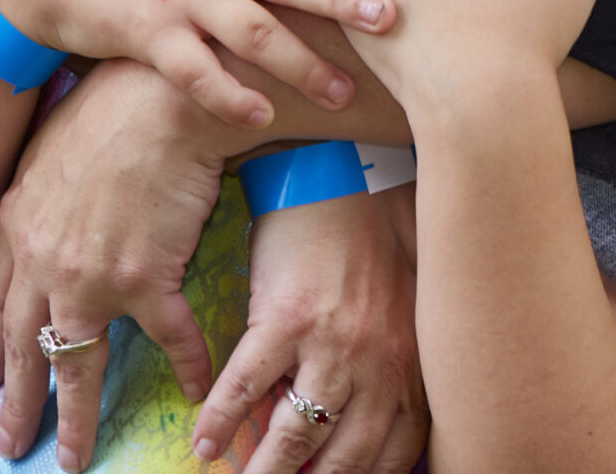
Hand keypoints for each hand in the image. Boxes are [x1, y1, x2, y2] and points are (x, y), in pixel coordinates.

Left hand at [0, 61, 237, 469]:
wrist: (163, 96)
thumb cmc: (116, 101)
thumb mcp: (51, 143)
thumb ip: (38, 186)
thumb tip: (35, 200)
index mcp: (20, 227)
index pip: (2, 301)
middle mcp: (44, 262)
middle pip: (25, 347)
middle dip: (17, 402)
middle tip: (11, 443)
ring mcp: (91, 277)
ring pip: (76, 364)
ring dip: (75, 418)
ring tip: (74, 457)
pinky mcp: (146, 279)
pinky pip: (168, 338)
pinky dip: (186, 364)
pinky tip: (194, 390)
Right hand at [193, 191, 428, 473]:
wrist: (350, 172)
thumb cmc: (378, 240)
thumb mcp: (399, 310)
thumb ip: (384, 369)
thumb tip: (342, 430)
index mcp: (410, 362)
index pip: (394, 452)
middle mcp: (379, 362)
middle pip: (345, 460)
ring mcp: (333, 343)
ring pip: (296, 436)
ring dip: (264, 473)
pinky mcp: (285, 318)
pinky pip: (245, 389)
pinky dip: (221, 423)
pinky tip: (204, 445)